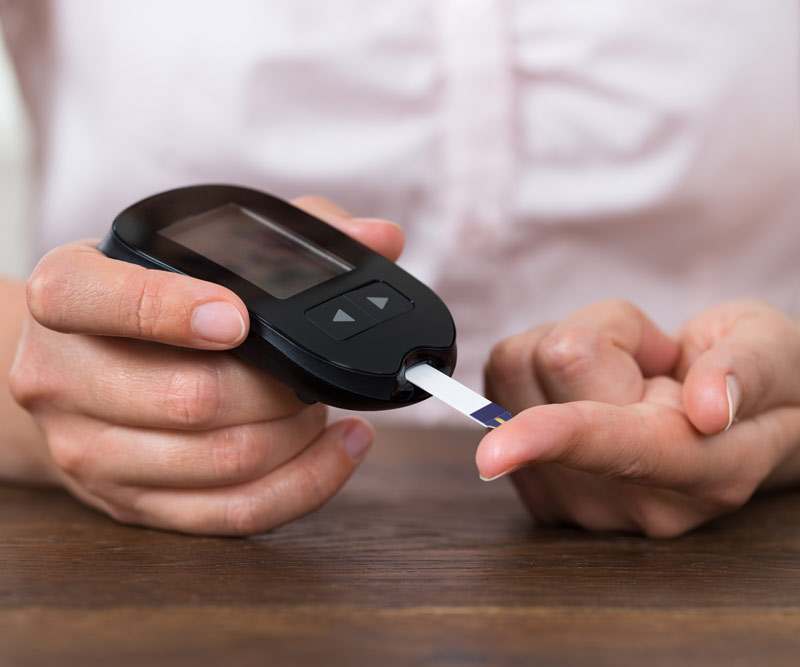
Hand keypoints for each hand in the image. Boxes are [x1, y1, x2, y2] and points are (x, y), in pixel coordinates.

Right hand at [9, 197, 403, 534]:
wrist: (78, 369)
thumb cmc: (146, 301)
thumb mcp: (188, 249)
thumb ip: (282, 236)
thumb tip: (377, 238)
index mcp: (67, 295)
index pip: (97, 300)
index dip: (171, 309)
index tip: (239, 318)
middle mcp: (62, 378)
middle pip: (190, 397)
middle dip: (278, 386)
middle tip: (311, 371)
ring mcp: (92, 451)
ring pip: (222, 461)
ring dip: (297, 434)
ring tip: (322, 404)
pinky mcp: (133, 504)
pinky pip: (233, 513)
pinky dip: (305, 482)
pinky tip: (337, 447)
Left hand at [478, 299, 799, 537]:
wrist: (734, 423)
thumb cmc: (757, 378)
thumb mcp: (775, 351)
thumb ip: (746, 371)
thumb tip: (710, 408)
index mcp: (706, 470)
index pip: (618, 447)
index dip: (556, 438)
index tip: (495, 453)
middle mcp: (634, 499)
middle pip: (554, 366)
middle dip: (602, 334)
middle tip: (651, 359)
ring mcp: (580, 501)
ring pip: (515, 370)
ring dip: (565, 350)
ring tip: (623, 374)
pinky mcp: (538, 488)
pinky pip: (498, 388)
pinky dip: (539, 373)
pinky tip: (589, 391)